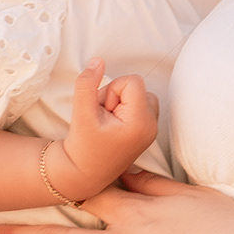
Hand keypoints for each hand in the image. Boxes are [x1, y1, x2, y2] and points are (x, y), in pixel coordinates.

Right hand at [52, 61, 159, 202]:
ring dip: (120, 102)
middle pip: (137, 86)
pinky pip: (140, 104)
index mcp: (140, 122)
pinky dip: (126, 109)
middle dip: (116, 95)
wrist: (85, 173)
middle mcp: (152, 125)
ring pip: (139, 94)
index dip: (111, 90)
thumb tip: (98, 60)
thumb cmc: (83, 146)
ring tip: (108, 122)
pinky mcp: (148, 130)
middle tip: (103, 118)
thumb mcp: (81, 112)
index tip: (102, 111)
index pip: (132, 81)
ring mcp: (152, 129)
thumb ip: (87, 83)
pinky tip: (114, 125)